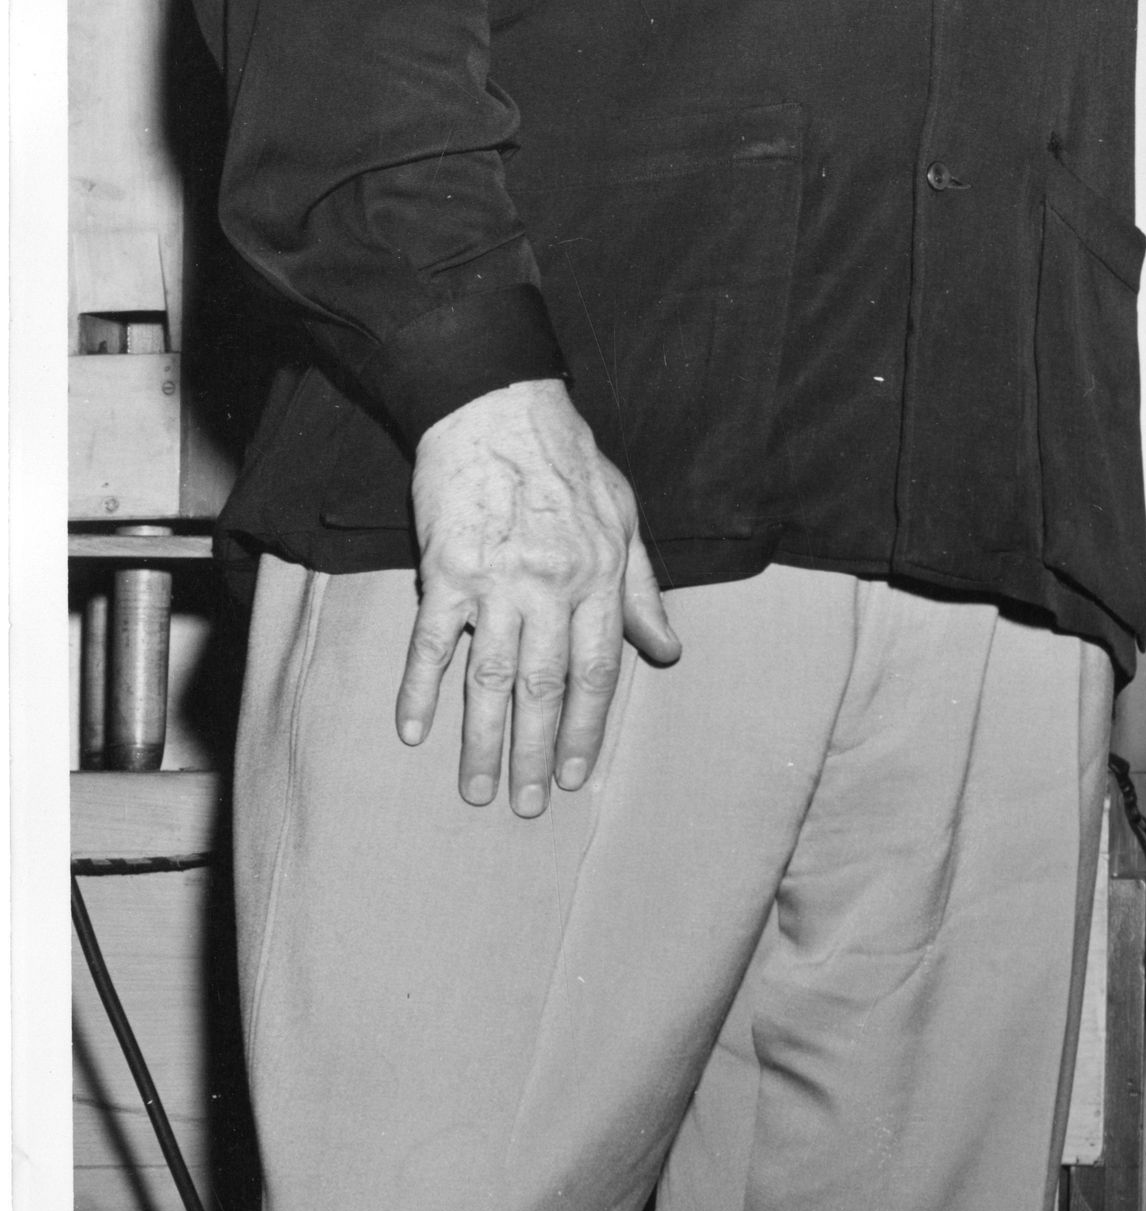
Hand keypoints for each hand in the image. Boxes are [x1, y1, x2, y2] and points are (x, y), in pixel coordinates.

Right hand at [399, 377, 678, 814]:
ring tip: (475, 791)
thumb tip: (666, 651)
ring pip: (489, 679)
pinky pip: (431, 642)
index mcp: (600, 576)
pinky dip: (420, 688)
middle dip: (534, 753)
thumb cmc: (569, 461)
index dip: (585, 729)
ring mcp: (496, 580)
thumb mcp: (625, 518)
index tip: (574, 776)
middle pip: (542, 687)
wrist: (499, 405)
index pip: (597, 672)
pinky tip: (414, 730)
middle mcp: (552, 586)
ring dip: (481, 741)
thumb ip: (642, 589)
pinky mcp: (445, 569)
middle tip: (526, 805)